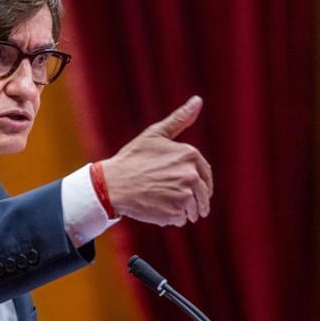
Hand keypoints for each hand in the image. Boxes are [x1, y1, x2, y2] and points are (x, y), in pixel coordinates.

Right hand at [98, 96, 213, 226]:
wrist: (113, 183)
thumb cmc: (132, 159)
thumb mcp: (155, 134)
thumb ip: (180, 119)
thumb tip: (198, 100)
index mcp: (190, 155)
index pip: (206, 175)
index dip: (200, 182)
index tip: (190, 186)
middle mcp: (191, 175)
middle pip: (203, 194)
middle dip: (195, 199)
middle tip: (177, 199)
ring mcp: (184, 195)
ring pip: (194, 209)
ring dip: (185, 210)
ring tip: (165, 204)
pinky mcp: (175, 213)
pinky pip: (182, 219)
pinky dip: (173, 218)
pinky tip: (158, 210)